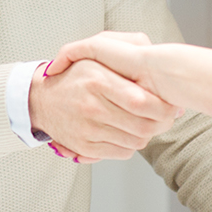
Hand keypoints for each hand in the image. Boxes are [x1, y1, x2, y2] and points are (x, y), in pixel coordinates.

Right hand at [29, 39, 183, 162]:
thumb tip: (157, 77)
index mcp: (98, 81)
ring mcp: (88, 129)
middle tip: (166, 116)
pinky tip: (128, 132)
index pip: (140, 100)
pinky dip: (132, 145)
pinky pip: (122, 152)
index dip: (162, 106)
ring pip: (136, 141)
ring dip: (148, 134)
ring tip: (147, 122)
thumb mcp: (95, 58)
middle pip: (142, 125)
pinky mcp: (85, 147)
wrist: (41, 99)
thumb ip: (124, 64)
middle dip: (161, 123)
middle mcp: (92, 107)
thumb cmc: (74, 76)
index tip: (170, 104)